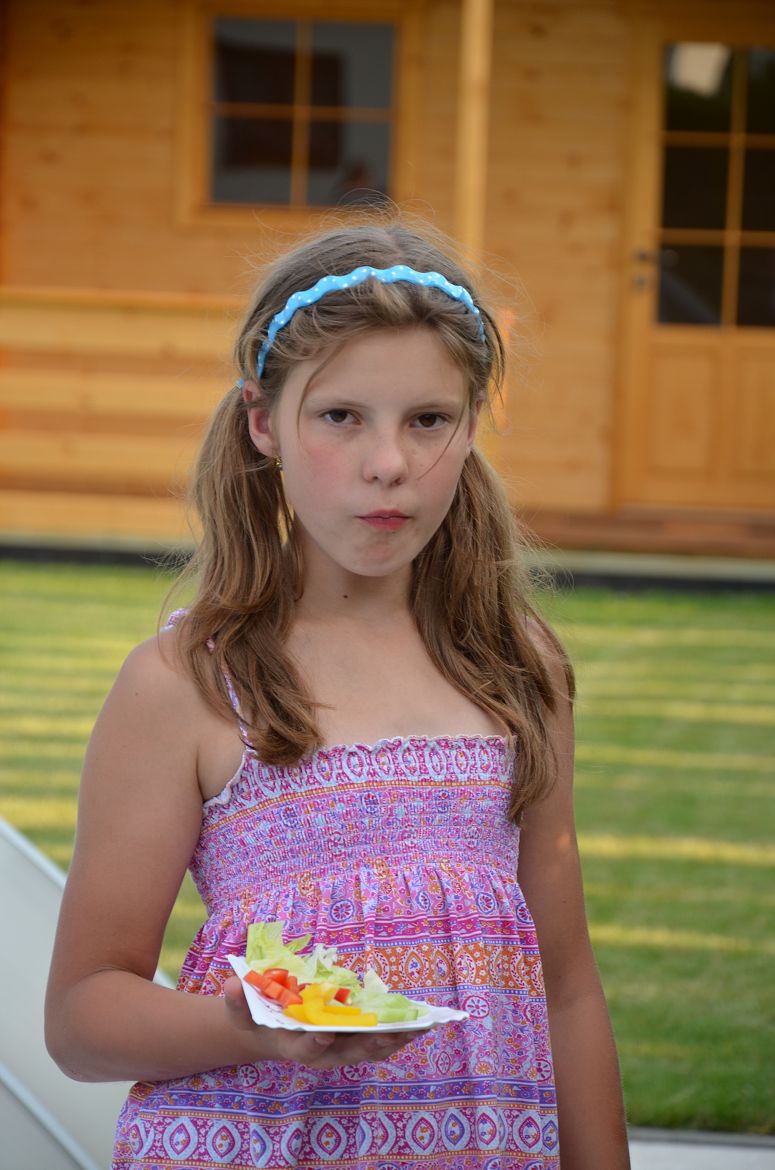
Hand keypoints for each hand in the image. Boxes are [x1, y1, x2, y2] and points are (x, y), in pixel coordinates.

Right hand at [222, 975, 423, 1068]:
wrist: (271, 1029)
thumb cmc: (257, 1017)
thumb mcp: (240, 1009)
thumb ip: (236, 1000)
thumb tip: (232, 985)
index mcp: (293, 1045)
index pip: (305, 1048)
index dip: (314, 1042)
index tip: (324, 1033)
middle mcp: (320, 1051)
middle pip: (346, 1053)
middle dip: (367, 1044)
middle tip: (387, 1034)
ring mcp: (339, 1048)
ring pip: (368, 1049)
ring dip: (391, 1041)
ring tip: (415, 1028)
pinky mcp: (353, 1040)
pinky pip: (378, 1041)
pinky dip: (397, 1035)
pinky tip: (418, 1024)